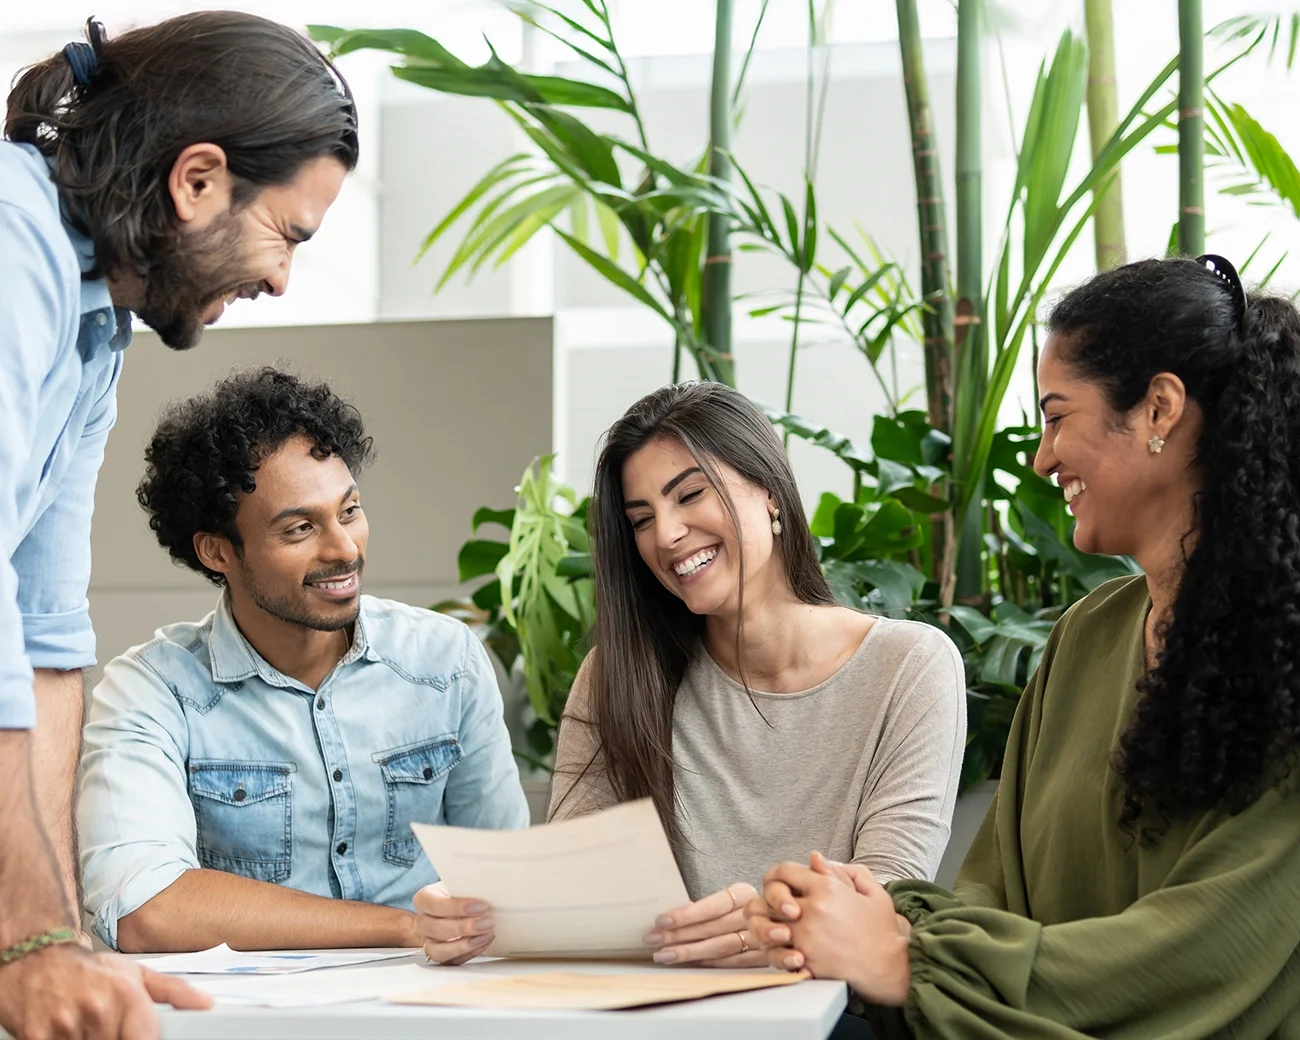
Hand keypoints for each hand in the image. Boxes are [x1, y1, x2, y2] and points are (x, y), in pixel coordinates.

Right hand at [0, 943, 211, 1039]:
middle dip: (113, 1038)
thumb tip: (205, 1003)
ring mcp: (65, 1027)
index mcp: (126, 996)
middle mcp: (97, 1011)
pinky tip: (68, 1031)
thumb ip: (174, 991)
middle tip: (109, 1026)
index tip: (142, 1036)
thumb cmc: (89, 970)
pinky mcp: (36, 1038)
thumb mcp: (136, 973)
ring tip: (87, 1026)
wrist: (36, 960)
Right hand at [412, 883, 494, 964]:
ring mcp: (428, 941)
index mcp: (424, 899)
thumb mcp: (460, 884)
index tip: (481, 906)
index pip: (434, 904)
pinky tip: (483, 942)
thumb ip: (468, 888)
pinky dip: (469, 953)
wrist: (456, 906)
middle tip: (487, 922)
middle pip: (435, 929)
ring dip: (464, 945)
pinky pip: (451, 961)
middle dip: (464, 928)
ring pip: (438, 951)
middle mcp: (422, 922)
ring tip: (485, 936)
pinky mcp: (441, 955)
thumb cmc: (458, 893)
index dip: (457, 907)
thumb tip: (488, 890)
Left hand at [643, 882, 764, 966]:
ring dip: (689, 952)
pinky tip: (691, 964)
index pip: (712, 905)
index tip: (661, 920)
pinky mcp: (766, 956)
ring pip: (721, 947)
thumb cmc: (748, 905)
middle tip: (652, 939)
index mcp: (745, 893)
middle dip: (679, 935)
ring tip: (664, 955)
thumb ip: (707, 906)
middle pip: (712, 928)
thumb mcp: (733, 896)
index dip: (686, 914)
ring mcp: (763, 937)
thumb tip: (670, 918)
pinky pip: (734, 962)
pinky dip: (711, 963)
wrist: (788, 914)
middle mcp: (755, 914)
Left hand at [749, 853, 909, 1005]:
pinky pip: (777, 952)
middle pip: (771, 899)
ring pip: (769, 926)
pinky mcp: (805, 961)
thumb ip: (842, 871)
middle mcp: (812, 910)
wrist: (890, 968)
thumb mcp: (871, 892)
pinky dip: (778, 950)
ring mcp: (806, 937)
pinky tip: (789, 950)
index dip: (780, 877)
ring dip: (772, 927)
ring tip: (783, 931)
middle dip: (773, 903)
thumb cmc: (882, 930)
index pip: (784, 872)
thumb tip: (815, 858)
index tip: (785, 886)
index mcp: (826, 888)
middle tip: (782, 911)